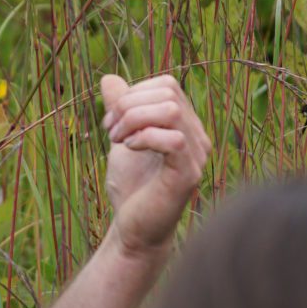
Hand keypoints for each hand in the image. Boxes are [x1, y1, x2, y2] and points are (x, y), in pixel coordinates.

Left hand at [100, 72, 209, 258]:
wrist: (133, 229)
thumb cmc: (132, 186)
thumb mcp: (121, 139)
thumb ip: (119, 109)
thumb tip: (108, 78)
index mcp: (186, 126)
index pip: (167, 85)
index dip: (133, 93)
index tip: (110, 120)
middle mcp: (198, 138)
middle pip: (168, 92)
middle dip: (129, 105)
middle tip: (110, 131)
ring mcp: (196, 157)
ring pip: (171, 110)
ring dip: (134, 119)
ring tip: (118, 140)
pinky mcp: (187, 176)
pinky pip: (173, 139)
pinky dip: (144, 137)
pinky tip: (129, 149)